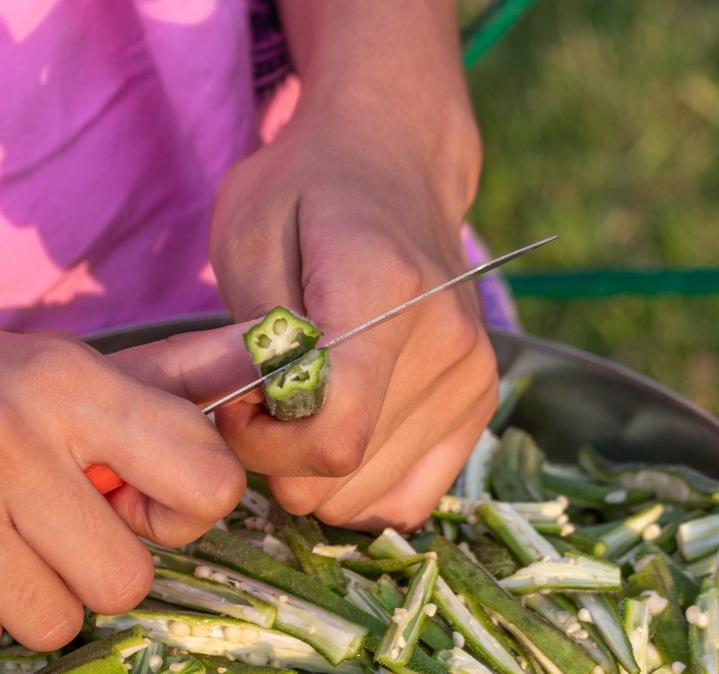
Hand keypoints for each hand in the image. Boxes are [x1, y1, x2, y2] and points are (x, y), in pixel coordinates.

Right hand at [0, 321, 249, 657]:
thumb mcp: (54, 368)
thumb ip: (166, 382)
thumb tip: (270, 358)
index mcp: (66, 382)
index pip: (206, 477)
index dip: (185, 509)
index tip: (135, 500)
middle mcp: (6, 437)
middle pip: (127, 579)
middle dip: (97, 567)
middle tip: (46, 525)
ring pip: (57, 623)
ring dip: (32, 596)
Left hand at [208, 14, 496, 529]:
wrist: (394, 163)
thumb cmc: (306, 194)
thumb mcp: (250, 235)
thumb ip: (254, 337)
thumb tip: (269, 421)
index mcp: (385, 290)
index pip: (332, 435)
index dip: (262, 444)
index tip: (237, 400)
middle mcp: (447, 340)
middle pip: (343, 475)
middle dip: (278, 457)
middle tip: (259, 397)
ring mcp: (473, 375)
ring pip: (369, 499)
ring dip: (316, 474)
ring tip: (302, 405)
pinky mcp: (481, 401)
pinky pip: (410, 501)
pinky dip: (362, 486)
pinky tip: (340, 434)